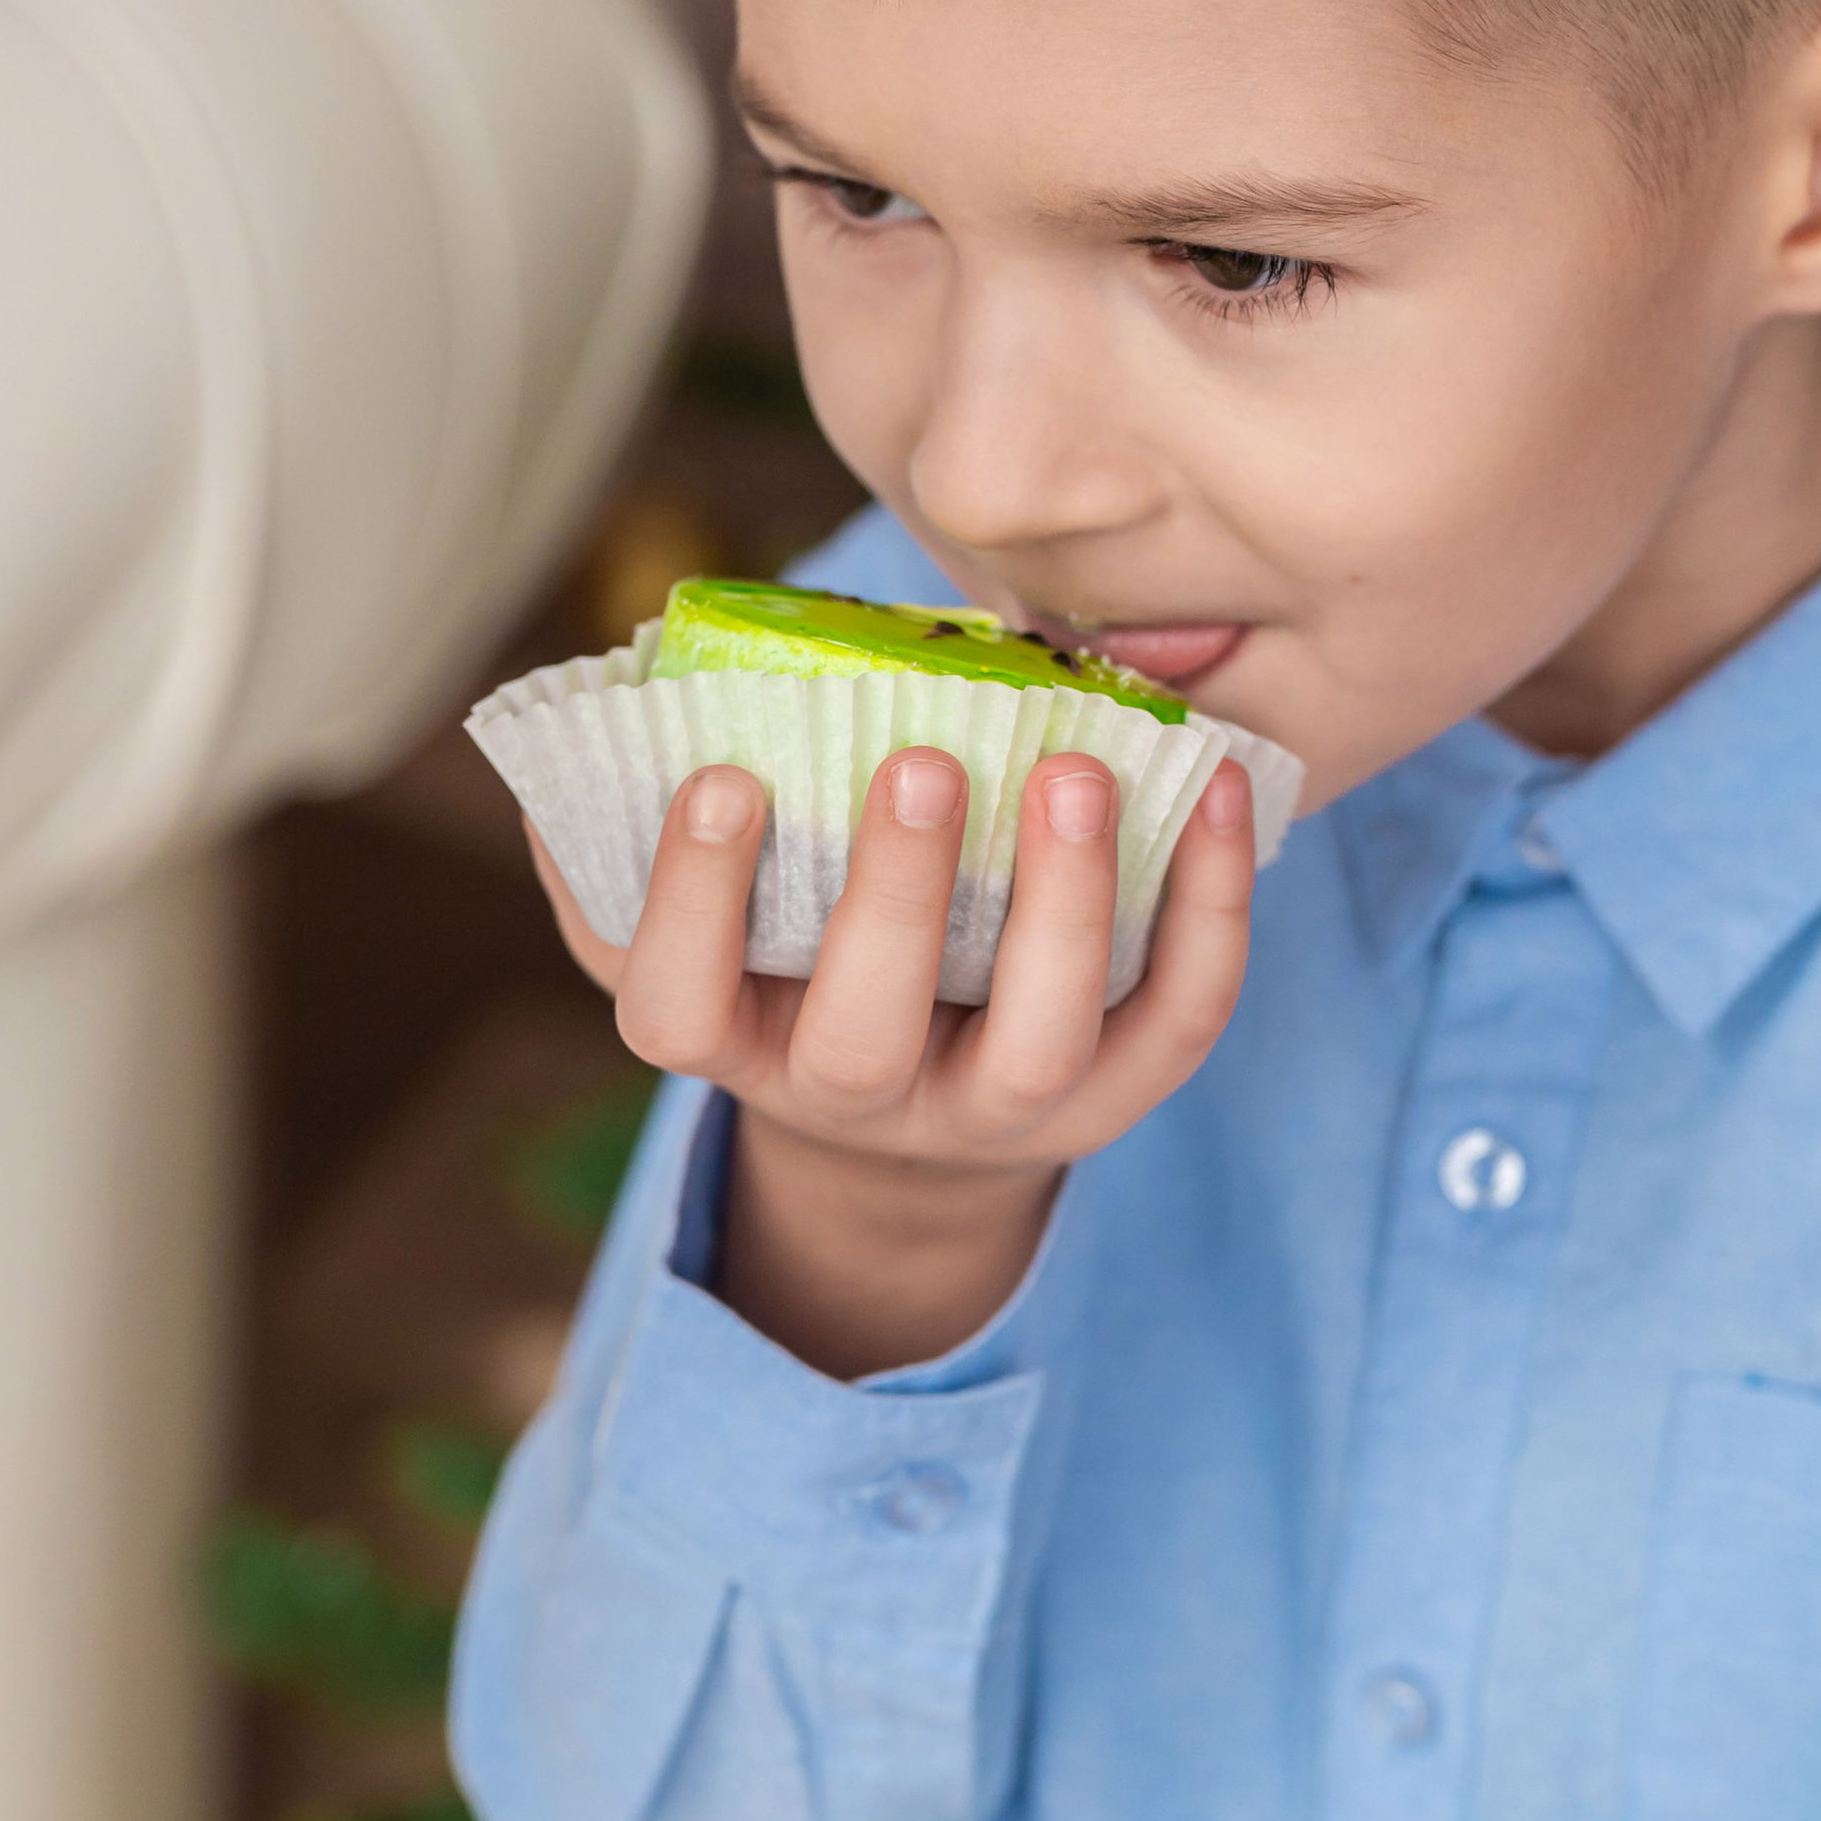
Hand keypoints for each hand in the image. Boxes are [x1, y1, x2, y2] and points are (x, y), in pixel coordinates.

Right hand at [526, 746, 1256, 1373]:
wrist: (913, 1109)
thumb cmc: (786, 952)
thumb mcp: (698, 915)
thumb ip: (633, 831)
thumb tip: (602, 707)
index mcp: (731, 1041)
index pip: (675, 1007)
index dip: (691, 903)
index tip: (723, 778)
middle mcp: (857, 1098)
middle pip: (865, 1040)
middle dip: (894, 901)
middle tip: (923, 762)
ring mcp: (993, 1113)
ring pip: (1038, 1047)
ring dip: (1064, 907)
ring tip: (1079, 768)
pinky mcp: (1114, 1100)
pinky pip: (1175, 1021)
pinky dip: (1208, 909)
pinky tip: (1219, 784)